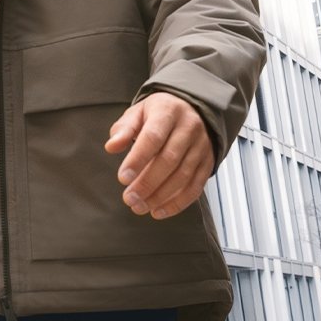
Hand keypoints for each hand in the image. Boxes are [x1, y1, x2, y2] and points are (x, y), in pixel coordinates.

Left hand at [104, 92, 214, 218]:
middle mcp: (189, 128)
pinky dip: (177, 203)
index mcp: (168, 112)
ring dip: (160, 196)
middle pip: (169, 160)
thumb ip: (124, 129)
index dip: (138, 159)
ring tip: (139, 207)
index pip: (153, 137)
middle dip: (147, 183)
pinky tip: (158, 211)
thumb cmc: (160, 114)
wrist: (193, 110)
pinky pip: (195, 187)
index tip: (123, 178)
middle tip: (129, 198)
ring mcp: (201, 147)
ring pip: (183, 176)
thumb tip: (112, 146)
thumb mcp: (138, 113)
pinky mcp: (208, 163)